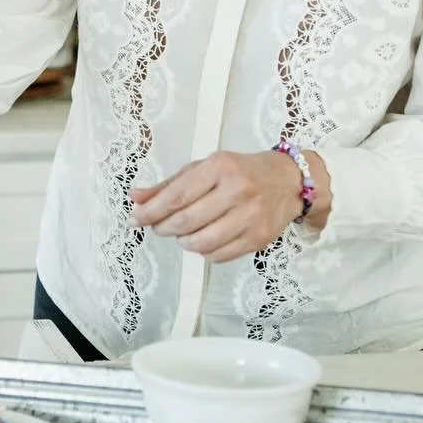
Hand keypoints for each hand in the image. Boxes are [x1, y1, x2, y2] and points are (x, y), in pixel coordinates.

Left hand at [131, 149, 329, 262]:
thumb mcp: (204, 168)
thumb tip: (134, 198)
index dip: (151, 211)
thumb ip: (169, 185)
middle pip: (186, 221)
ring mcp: (251, 216)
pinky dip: (203, 252)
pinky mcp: (259, 238)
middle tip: (158, 227)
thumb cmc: (239, 172)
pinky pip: (219, 255)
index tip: (134, 219)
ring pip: (201, 243)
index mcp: (220, 167)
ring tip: (181, 234)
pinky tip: (203, 240)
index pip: (177, 195)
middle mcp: (237, 190)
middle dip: (164, 228)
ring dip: (183, 242)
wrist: (288, 181)